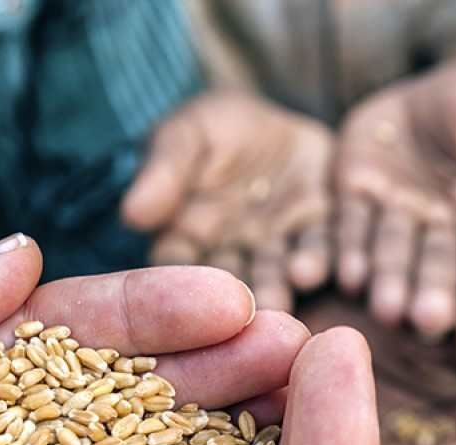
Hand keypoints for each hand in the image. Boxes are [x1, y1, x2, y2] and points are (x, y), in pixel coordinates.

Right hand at [123, 90, 333, 311]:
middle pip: (229, 282)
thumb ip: (165, 171)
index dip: (176, 279)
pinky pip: (323, 247)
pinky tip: (324, 269)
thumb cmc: (216, 128)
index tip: (181, 293)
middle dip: (237, 298)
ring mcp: (277, 251)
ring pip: (277, 271)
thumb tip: (131, 214)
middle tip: (245, 312)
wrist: (278, 120)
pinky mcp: (321, 235)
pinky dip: (324, 258)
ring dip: (282, 283)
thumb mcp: (185, 135)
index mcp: (187, 241)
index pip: (175, 263)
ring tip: (289, 285)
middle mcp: (232, 258)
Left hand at [336, 58, 455, 343]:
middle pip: (435, 266)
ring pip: (388, 253)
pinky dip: (334, 249)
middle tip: (426, 322)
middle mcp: (440, 230)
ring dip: (385, 280)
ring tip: (382, 304)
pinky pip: (341, 227)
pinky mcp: (349, 204)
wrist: (414, 90)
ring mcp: (393, 220)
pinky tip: (327, 270)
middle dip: (431, 294)